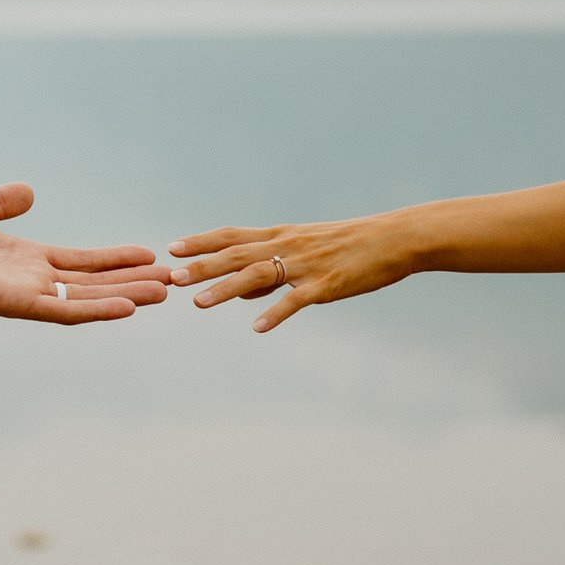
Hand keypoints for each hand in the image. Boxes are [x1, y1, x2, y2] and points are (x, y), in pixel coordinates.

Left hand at [0, 183, 168, 323]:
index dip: (115, 258)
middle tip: (171, 280)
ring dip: (126, 295)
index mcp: (25, 261)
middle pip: (94, 282)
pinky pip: (65, 311)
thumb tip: (27, 191)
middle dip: (132, 280)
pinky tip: (128, 307)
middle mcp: (32, 281)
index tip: (148, 253)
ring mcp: (26, 295)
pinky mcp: (16, 304)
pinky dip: (97, 309)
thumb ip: (0, 203)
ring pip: (88, 298)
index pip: (81, 262)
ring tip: (164, 291)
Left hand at [168, 213, 414, 331]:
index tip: (172, 248)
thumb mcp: (304, 250)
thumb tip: (240, 293)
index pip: (232, 236)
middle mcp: (286, 246)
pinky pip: (296, 300)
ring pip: (259, 274)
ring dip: (226, 289)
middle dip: (203, 266)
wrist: (392, 239)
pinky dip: (276, 313)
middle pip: (236, 254)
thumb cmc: (347, 246)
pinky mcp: (325, 284)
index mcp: (280, 236)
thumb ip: (270, 270)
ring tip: (199, 304)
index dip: (202, 242)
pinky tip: (258, 328)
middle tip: (173, 277)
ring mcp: (305, 265)